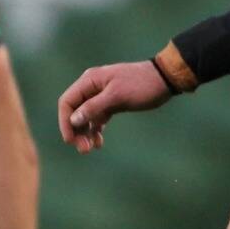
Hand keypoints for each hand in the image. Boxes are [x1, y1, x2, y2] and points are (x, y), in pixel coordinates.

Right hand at [56, 61, 172, 154]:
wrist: (164, 79)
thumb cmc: (141, 84)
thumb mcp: (117, 96)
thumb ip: (94, 107)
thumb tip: (73, 120)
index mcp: (89, 81)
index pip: (67, 102)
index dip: (65, 122)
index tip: (70, 140)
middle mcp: (91, 88)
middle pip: (74, 112)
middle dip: (76, 131)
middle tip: (84, 149)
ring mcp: (100, 96)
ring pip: (85, 118)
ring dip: (85, 134)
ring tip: (91, 149)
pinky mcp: (111, 104)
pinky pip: (97, 119)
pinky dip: (96, 130)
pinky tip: (99, 143)